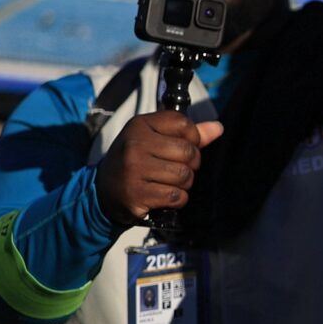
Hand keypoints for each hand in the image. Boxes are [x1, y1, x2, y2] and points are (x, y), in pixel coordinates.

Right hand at [95, 111, 223, 225]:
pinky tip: (165, 196)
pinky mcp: (137, 194)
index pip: (184, 124)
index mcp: (140, 125)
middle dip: (191, 164)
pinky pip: (176, 195)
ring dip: (184, 183)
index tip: (183, 146)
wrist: (104, 191)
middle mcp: (135, 144)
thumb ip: (188, 134)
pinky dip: (178, 199)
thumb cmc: (136, 161)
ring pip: (184, 175)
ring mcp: (134, 169)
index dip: (192, 137)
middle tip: (177, 168)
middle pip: (188, 152)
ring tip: (169, 182)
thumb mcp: (154, 140)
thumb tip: (218, 128)